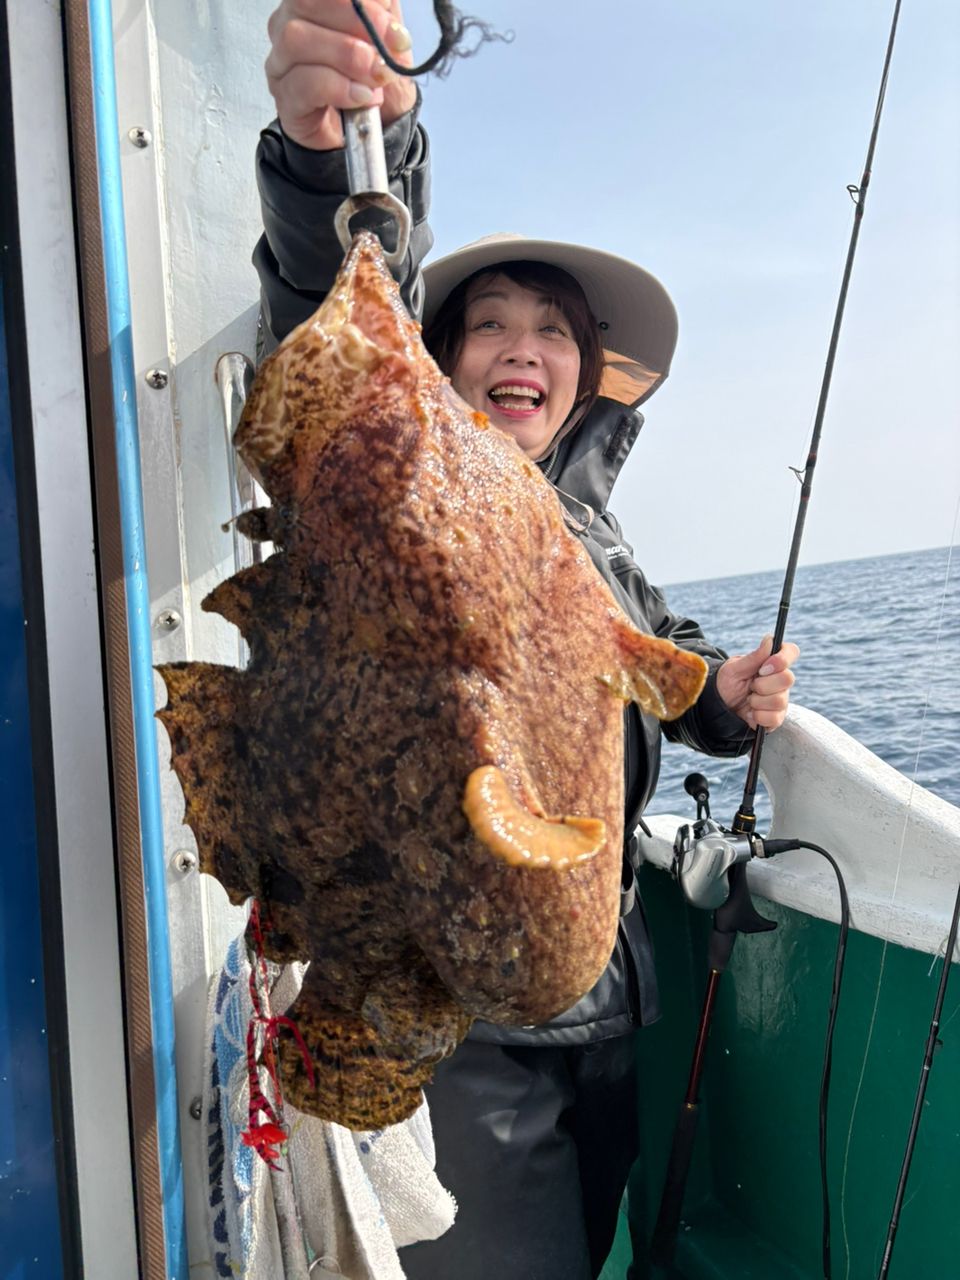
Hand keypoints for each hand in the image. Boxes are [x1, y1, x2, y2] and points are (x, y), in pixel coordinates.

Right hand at [266, 0, 417, 149]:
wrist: (363, 133)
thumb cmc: (370, 84)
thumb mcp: (389, 47)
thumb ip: (386, 23)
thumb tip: (388, 10)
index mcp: (315, 4)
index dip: (362, 1)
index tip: (393, 27)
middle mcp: (290, 24)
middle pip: (305, 2)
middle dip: (355, 22)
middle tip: (385, 51)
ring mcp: (281, 62)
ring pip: (297, 40)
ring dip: (345, 56)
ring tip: (376, 77)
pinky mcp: (285, 98)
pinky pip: (302, 84)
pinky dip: (337, 88)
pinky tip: (361, 96)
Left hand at [715, 635, 798, 731]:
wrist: (719, 706)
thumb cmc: (727, 683)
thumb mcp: (734, 668)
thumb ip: (754, 656)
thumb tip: (770, 639)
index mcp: (772, 662)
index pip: (791, 652)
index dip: (782, 659)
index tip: (764, 667)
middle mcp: (780, 679)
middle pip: (787, 679)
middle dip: (762, 685)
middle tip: (750, 686)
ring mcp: (781, 698)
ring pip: (780, 700)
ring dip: (757, 701)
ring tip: (749, 699)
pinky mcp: (777, 716)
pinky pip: (775, 718)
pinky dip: (758, 716)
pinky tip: (751, 713)